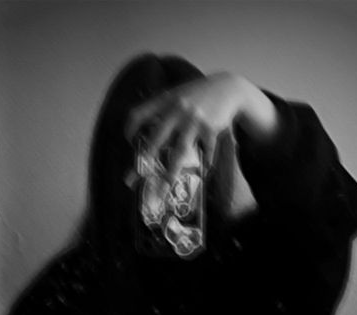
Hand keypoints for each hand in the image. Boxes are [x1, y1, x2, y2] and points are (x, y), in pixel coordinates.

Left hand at [125, 72, 278, 185]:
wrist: (228, 87)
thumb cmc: (198, 94)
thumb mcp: (177, 94)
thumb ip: (163, 108)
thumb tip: (145, 131)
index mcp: (165, 100)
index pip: (138, 114)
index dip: (130, 128)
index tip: (128, 141)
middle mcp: (177, 110)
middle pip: (156, 139)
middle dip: (146, 159)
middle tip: (138, 175)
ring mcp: (194, 120)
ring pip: (180, 151)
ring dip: (172, 171)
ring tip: (166, 185)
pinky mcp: (210, 128)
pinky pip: (205, 151)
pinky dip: (206, 161)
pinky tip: (206, 169)